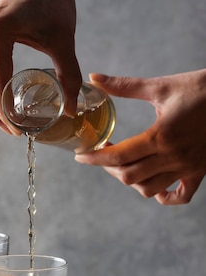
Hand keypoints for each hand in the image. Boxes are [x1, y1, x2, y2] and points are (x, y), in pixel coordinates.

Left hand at [75, 71, 205, 204]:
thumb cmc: (200, 88)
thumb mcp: (161, 86)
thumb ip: (124, 86)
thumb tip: (95, 78)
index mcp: (161, 136)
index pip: (118, 156)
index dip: (94, 158)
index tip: (81, 155)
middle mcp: (174, 157)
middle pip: (129, 176)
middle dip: (108, 168)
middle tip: (102, 155)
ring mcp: (188, 168)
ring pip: (149, 190)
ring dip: (131, 181)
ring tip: (123, 166)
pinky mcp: (200, 172)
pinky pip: (180, 196)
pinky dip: (164, 197)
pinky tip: (154, 186)